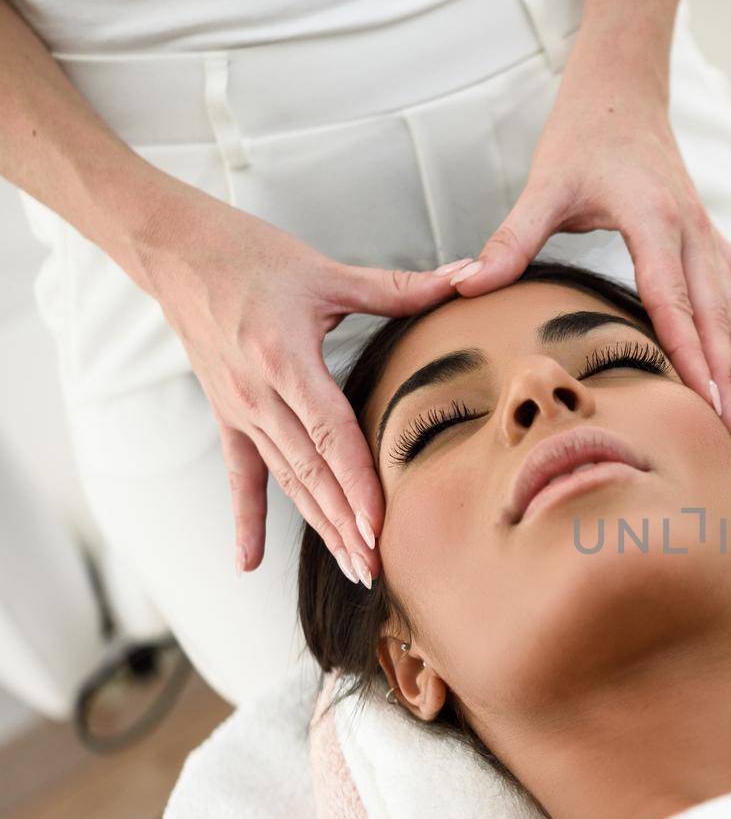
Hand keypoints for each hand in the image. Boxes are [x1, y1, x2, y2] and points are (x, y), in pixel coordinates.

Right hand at [133, 190, 458, 582]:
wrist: (175, 249)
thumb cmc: (253, 255)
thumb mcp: (327, 272)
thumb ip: (400, 287)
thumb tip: (467, 275)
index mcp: (286, 361)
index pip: (331, 436)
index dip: (357, 484)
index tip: (378, 527)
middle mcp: (258, 396)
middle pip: (311, 472)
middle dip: (345, 524)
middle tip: (375, 568)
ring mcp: (239, 411)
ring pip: (286, 481)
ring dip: (318, 528)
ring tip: (350, 569)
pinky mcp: (227, 415)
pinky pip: (239, 476)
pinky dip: (246, 519)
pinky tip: (248, 563)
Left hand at [448, 51, 730, 440]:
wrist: (621, 92)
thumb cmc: (580, 139)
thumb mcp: (543, 186)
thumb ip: (509, 241)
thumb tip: (462, 286)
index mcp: (653, 220)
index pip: (673, 302)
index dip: (689, 354)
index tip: (701, 400)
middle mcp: (691, 230)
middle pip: (713, 315)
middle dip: (724, 376)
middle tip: (729, 430)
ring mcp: (707, 235)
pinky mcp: (710, 237)